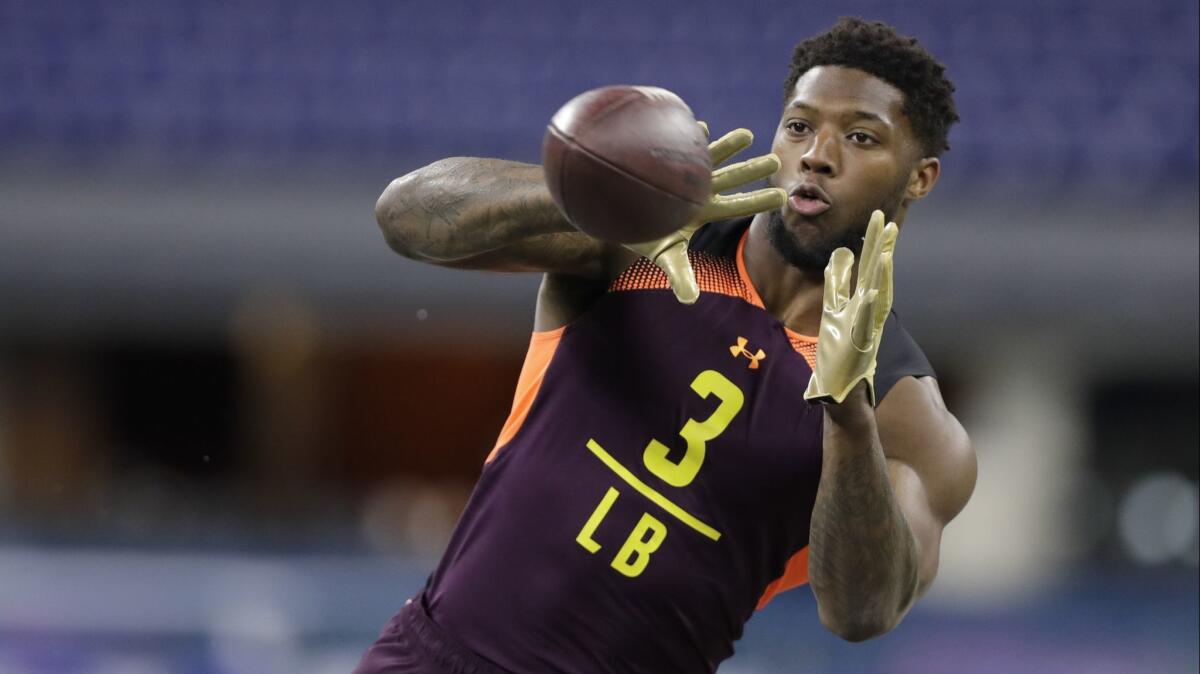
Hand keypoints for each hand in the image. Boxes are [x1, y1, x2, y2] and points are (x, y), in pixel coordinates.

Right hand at [623, 123, 785, 303]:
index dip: (758, 201)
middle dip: (752, 169)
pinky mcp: (664, 157)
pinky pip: (678, 143)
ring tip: (748, 135)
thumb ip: (679, 275)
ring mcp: (682, 170)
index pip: (737, 205)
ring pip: (710, 156)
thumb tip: (690, 300)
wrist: (620, 213)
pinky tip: (700, 128)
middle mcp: (698, 188)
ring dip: (728, 146)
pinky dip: (690, 137)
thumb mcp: (664, 255)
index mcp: (704, 209)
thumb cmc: (645, 234)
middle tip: (777, 160)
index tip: (783, 197)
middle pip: (731, 178)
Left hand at [804, 210, 897, 405]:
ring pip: (877, 296)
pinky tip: (870, 293)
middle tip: (888, 222)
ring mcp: (867, 328)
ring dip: (881, 275)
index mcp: (861, 301)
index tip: (878, 217)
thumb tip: (840, 254)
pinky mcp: (860, 346)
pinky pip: (865, 324)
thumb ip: (837, 283)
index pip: (868, 267)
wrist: (841, 389)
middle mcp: (868, 312)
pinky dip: (868, 308)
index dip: (873, 242)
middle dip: (881, 249)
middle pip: (876, 275)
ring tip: (885, 253)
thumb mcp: (834, 310)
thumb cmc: (839, 351)